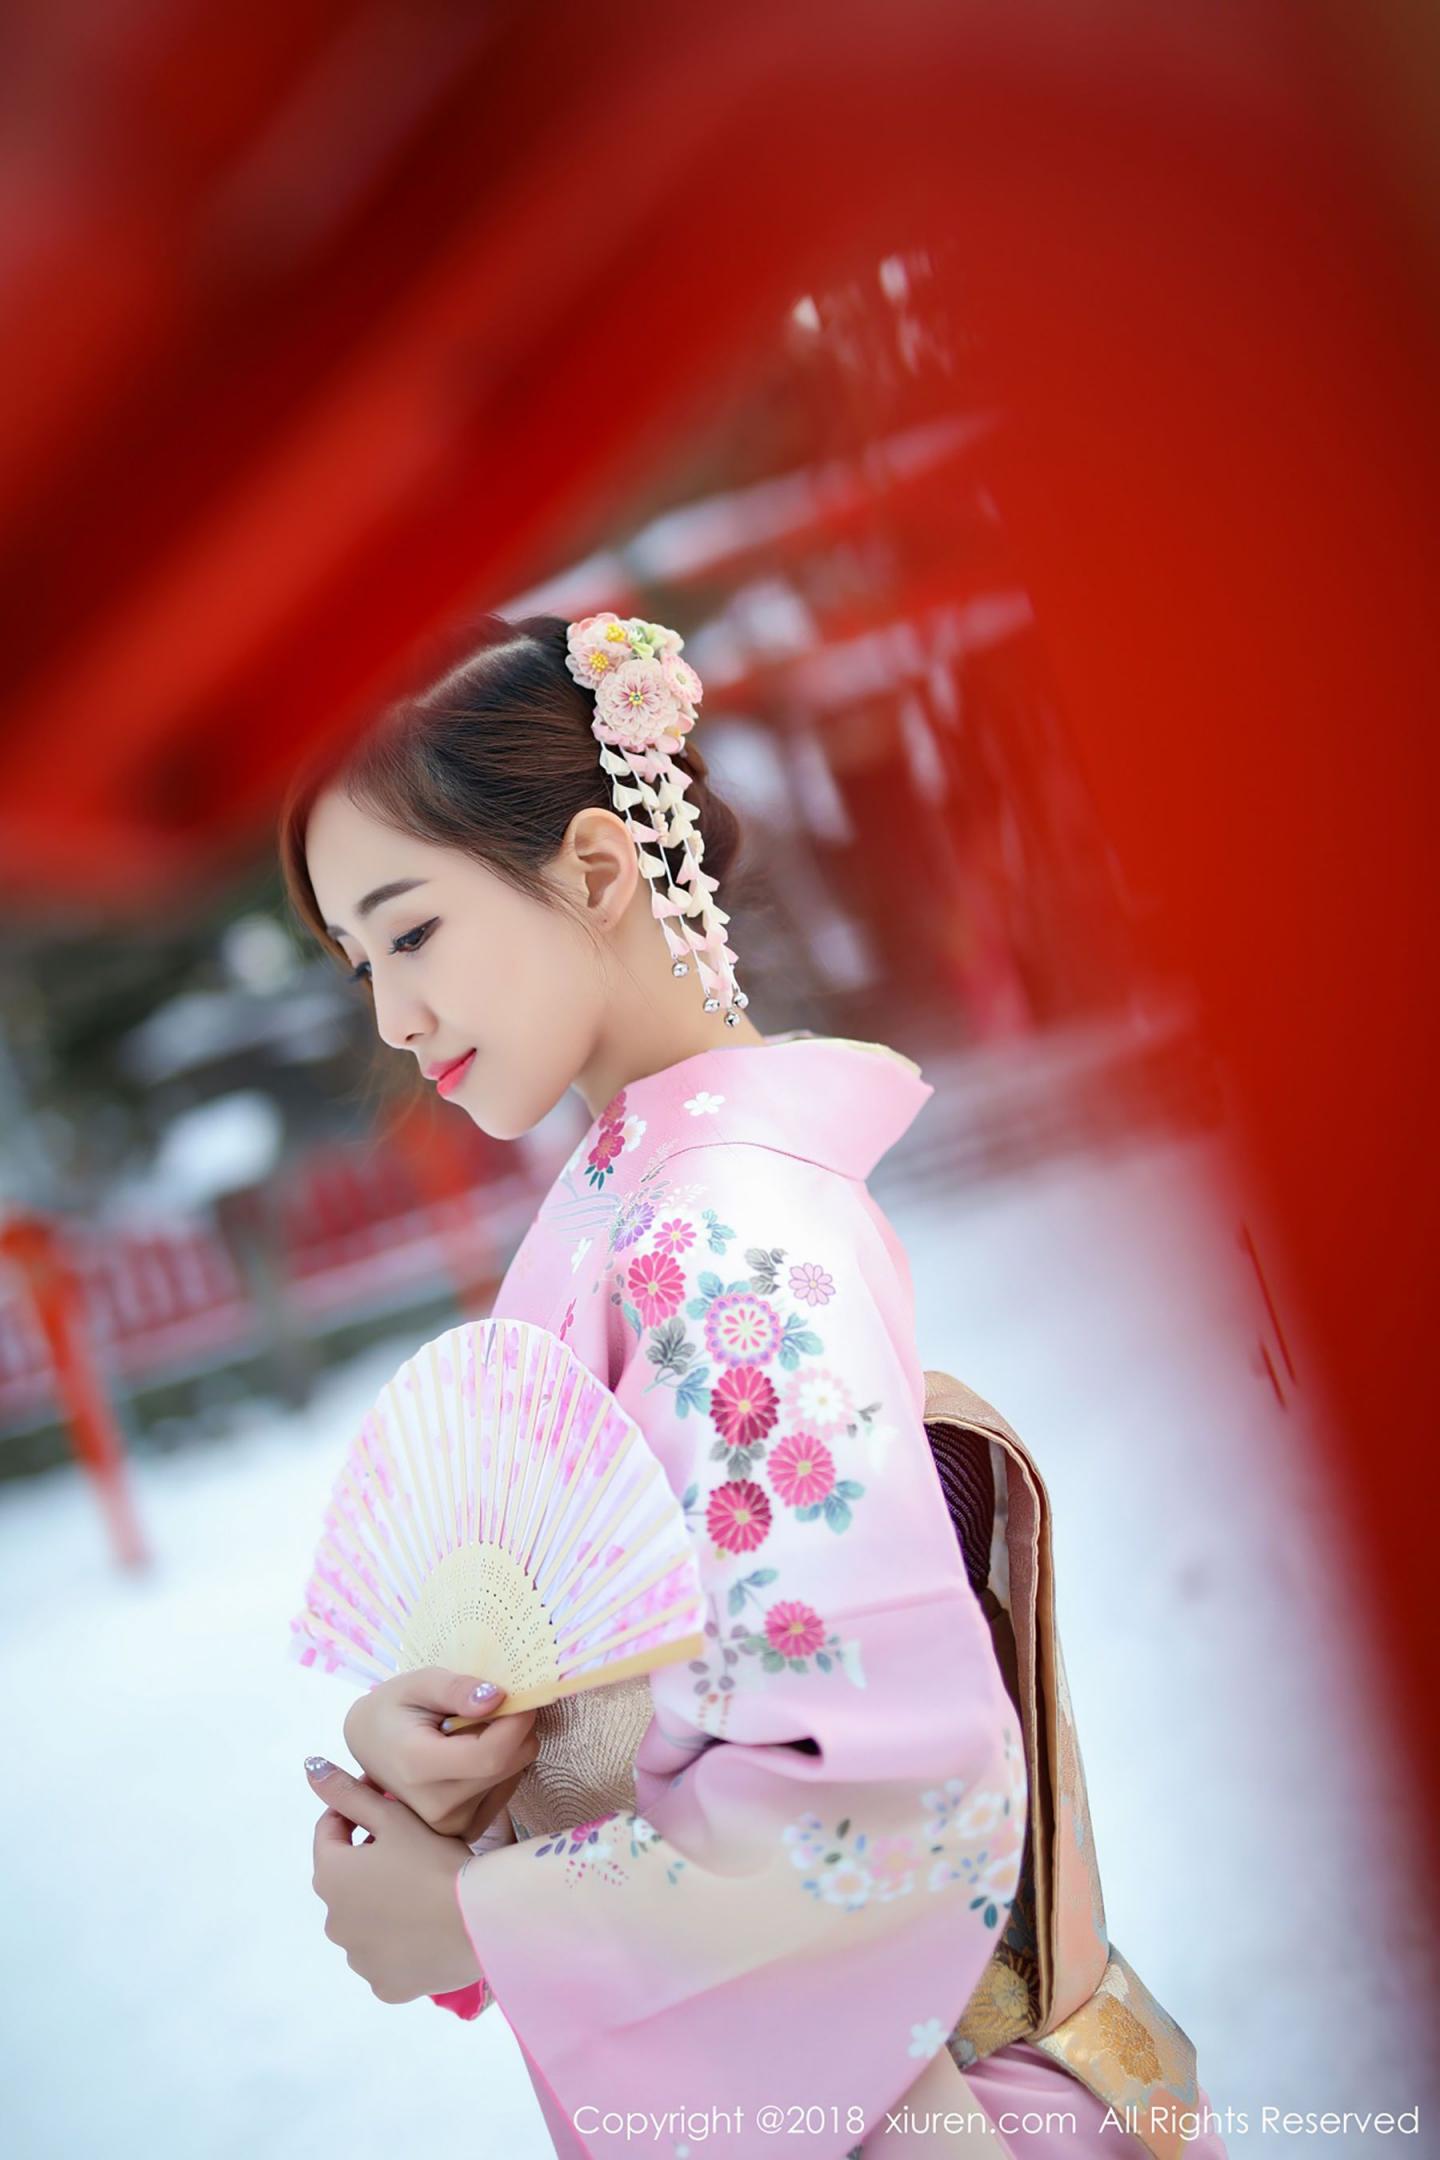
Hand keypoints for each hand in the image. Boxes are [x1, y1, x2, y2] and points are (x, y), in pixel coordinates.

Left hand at [305, 1756, 483, 2002]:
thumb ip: (349, 1793)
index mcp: (331, 1876)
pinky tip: (427, 1929)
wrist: (479, 1923)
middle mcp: (333, 1922)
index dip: (356, 1813)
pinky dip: (399, 1944)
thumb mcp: (393, 1819)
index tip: (389, 1806)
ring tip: (424, 1890)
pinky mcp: (385, 1986)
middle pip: (347, 1880)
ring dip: (382, 1905)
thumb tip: (310, 1768)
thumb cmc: (435, 1862)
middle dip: (370, 1862)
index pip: (330, 1832)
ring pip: (365, 1922)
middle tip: (414, 1849)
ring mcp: (358, 1959)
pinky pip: (385, 1958)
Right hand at [342, 1667, 539, 1843]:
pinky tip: (472, 1755)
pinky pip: (508, 1789)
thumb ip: (455, 1688)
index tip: (519, 1696)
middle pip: (509, 1764)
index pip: (491, 1754)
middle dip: (515, 1727)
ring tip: (470, 1733)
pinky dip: (501, 1766)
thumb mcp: (417, 1683)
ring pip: (514, 1773)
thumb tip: (497, 1697)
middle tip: (490, 1706)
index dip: (517, 1722)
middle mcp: (436, 1807)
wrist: (370, 1747)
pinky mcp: (467, 1830)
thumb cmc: (393, 1710)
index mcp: (418, 1768)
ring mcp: (452, 1825)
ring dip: (507, 1745)